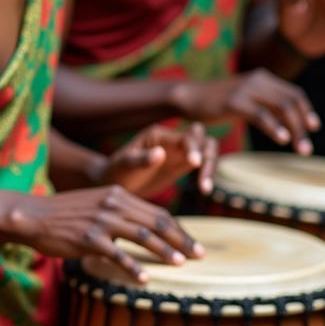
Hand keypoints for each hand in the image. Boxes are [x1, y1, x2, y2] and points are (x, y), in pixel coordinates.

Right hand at [13, 185, 203, 283]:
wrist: (34, 215)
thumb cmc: (65, 214)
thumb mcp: (96, 203)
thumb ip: (121, 211)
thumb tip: (146, 229)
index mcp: (118, 194)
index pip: (157, 212)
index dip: (179, 229)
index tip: (194, 244)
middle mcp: (113, 204)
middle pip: (156, 222)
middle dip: (181, 240)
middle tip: (200, 256)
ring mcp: (101, 221)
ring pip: (143, 236)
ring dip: (165, 251)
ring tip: (180, 264)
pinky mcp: (89, 239)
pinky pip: (117, 255)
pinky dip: (133, 267)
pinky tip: (145, 278)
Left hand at [101, 123, 217, 197]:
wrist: (113, 182)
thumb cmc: (116, 170)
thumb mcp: (125, 164)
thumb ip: (141, 159)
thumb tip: (161, 154)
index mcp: (158, 135)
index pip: (185, 137)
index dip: (193, 148)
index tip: (194, 163)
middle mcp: (172, 140)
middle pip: (202, 139)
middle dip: (208, 155)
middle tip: (203, 179)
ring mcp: (178, 153)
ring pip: (206, 152)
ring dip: (211, 168)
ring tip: (204, 189)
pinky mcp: (181, 166)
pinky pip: (202, 166)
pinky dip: (207, 176)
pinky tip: (204, 190)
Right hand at [174, 68, 319, 153]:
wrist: (188, 96)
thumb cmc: (215, 101)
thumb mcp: (243, 97)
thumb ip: (262, 101)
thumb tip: (284, 116)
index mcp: (262, 77)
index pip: (294, 93)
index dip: (306, 110)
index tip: (314, 128)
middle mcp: (257, 80)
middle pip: (291, 102)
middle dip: (303, 125)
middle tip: (307, 148)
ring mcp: (246, 89)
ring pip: (281, 108)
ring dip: (295, 130)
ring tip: (301, 149)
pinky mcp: (235, 102)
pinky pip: (261, 115)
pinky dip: (275, 128)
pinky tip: (282, 139)